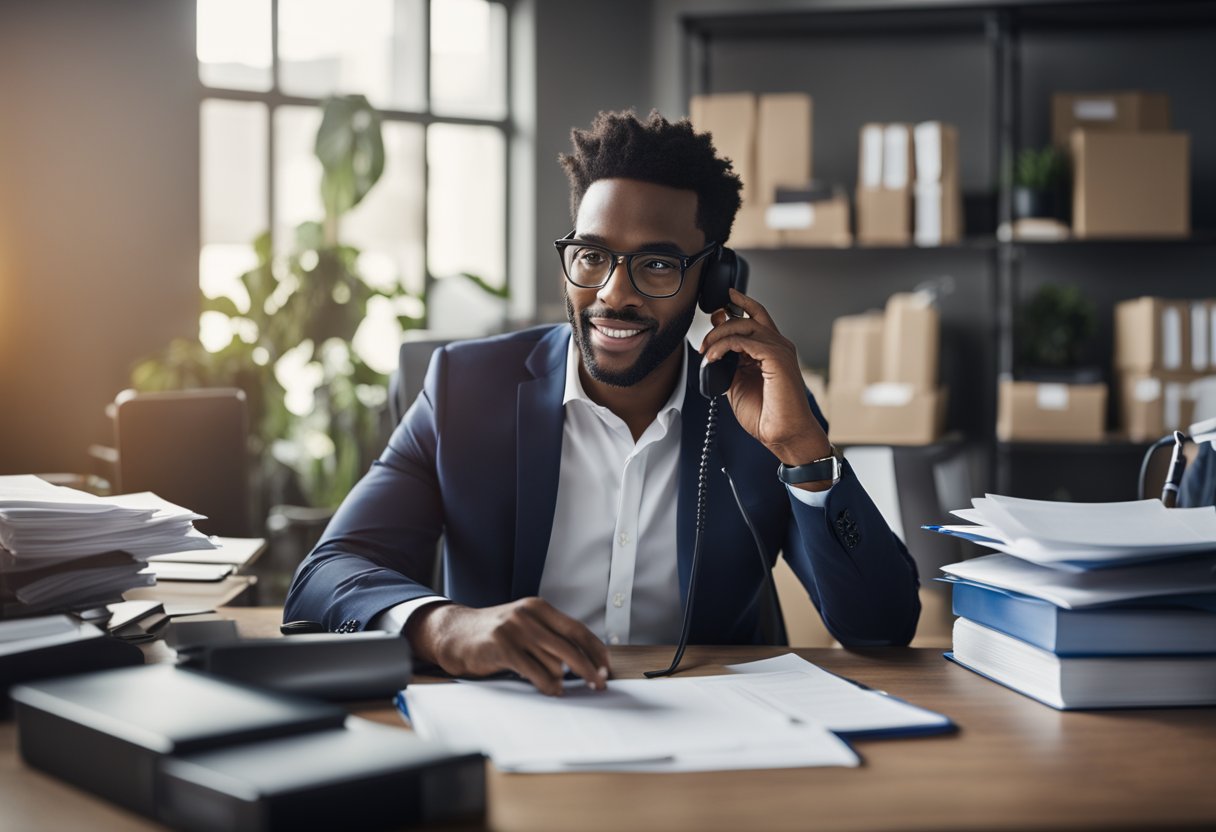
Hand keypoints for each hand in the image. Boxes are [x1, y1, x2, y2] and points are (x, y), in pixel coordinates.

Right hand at [405, 598, 610, 695]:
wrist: (456, 634)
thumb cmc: (495, 635)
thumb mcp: (525, 626)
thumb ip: (549, 638)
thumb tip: (581, 663)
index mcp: (539, 607)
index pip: (577, 628)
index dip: (595, 649)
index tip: (606, 666)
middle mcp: (528, 615)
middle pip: (570, 646)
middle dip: (589, 668)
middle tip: (599, 683)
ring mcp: (515, 629)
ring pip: (553, 661)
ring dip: (561, 679)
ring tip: (561, 688)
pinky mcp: (502, 646)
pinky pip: (534, 670)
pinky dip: (547, 684)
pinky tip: (553, 690)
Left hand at [699, 288, 830, 475]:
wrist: (783, 434)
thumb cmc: (767, 415)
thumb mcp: (737, 384)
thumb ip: (728, 364)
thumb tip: (712, 349)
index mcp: (772, 350)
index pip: (756, 316)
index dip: (737, 306)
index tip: (716, 311)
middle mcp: (778, 346)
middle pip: (748, 317)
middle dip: (720, 325)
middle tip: (703, 344)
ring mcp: (779, 350)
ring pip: (744, 324)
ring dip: (719, 335)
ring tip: (705, 352)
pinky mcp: (776, 357)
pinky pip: (742, 341)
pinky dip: (722, 346)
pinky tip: (712, 358)